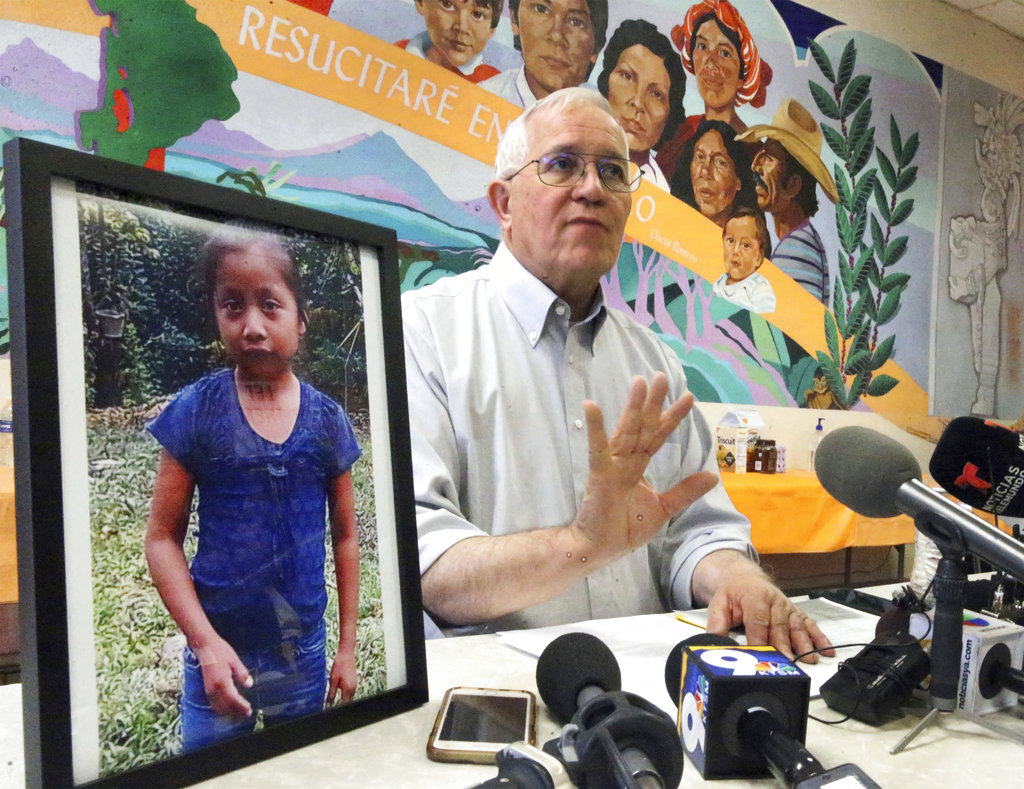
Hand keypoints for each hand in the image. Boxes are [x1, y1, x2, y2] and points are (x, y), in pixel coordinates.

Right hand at [194, 637, 252, 718]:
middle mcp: (214, 688)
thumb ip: (242, 673)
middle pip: (226, 707)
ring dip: (229, 713)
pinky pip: (213, 704)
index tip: (249, 710)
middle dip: (236, 712)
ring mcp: (209, 690)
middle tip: (246, 715)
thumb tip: (250, 684)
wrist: (204, 646)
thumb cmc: (220, 651)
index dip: (241, 706)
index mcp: (222, 681)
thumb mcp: (234, 660)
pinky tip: (228, 708)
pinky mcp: (206, 689)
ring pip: (219, 707)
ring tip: (239, 714)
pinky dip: (221, 709)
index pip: (233, 699)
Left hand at [328, 646, 357, 704]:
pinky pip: (350, 690)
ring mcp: (355, 684)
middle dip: (341, 705)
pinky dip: (345, 693)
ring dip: (343, 698)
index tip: (332, 712)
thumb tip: (329, 703)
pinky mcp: (354, 680)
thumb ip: (332, 692)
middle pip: (348, 701)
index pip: (343, 704)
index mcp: (348, 689)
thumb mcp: (333, 679)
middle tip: (333, 707)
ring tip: (335, 699)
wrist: (346, 653)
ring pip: (349, 696)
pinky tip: (340, 689)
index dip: (338, 708)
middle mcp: (353, 688)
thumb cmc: (339, 665)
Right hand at [571, 374, 717, 560]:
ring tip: (640, 383)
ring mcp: (611, 466)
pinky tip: (591, 406)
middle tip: (662, 377)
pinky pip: (598, 449)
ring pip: (626, 431)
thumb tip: (711, 475)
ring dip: (632, 407)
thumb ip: (685, 491)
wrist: (600, 549)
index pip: (657, 436)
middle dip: (653, 403)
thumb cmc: (623, 529)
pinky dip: (595, 428)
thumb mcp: (663, 508)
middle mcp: (625, 461)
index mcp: (638, 466)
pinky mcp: (599, 475)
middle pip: (643, 427)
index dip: (671, 417)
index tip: (688, 397)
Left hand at [704, 570, 834, 663]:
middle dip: (784, 645)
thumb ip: (716, 624)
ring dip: (805, 643)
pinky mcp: (797, 612)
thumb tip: (712, 643)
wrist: (745, 579)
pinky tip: (827, 649)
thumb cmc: (732, 594)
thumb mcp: (719, 604)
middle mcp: (775, 601)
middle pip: (780, 626)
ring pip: (797, 626)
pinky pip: (810, 624)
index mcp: (755, 597)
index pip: (758, 621)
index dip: (761, 639)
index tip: (764, 655)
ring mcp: (788, 607)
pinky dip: (819, 637)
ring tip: (810, 659)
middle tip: (788, 661)